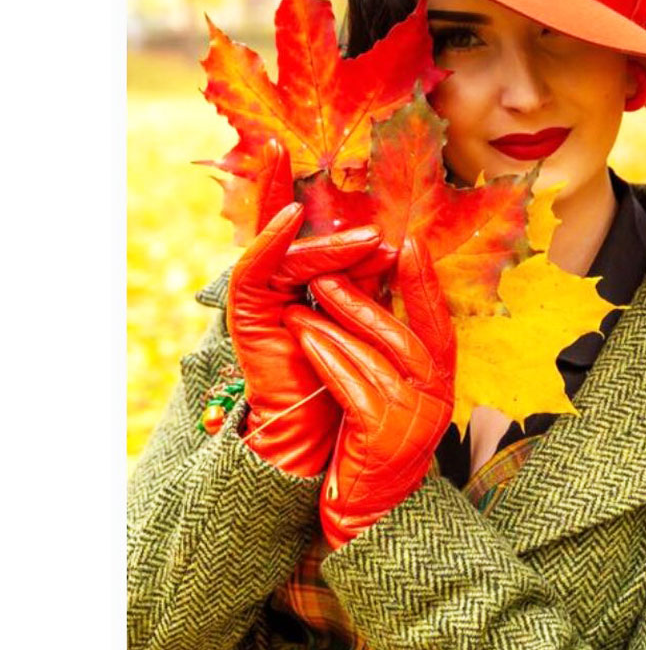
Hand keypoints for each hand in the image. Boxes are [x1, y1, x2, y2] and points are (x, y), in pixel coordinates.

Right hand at [226, 139, 388, 476]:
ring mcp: (264, 298)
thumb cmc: (348, 382)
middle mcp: (285, 289)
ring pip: (294, 257)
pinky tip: (292, 215)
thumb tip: (394, 247)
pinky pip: (253, 267)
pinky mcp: (247, 311)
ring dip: (330, 246)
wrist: (319, 434)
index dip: (345, 226)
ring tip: (368, 239)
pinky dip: (271, 238)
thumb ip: (369, 286)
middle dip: (347, 240)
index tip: (380, 216)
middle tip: (382, 234)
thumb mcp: (363, 324)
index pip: (325, 247)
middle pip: (312, 250)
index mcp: (312, 289)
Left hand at [283, 236, 455, 548]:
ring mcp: (412, 420)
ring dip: (336, 325)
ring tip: (303, 301)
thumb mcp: (396, 397)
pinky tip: (304, 339)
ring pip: (376, 358)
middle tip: (329, 268)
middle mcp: (435, 399)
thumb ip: (392, 356)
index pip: (440, 324)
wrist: (372, 516)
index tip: (408, 243)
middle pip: (405, 336)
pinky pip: (353, 387)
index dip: (425, 283)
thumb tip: (373, 297)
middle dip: (365, 299)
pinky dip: (328, 359)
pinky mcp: (381, 440)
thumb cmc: (375, 447)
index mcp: (442, 385)